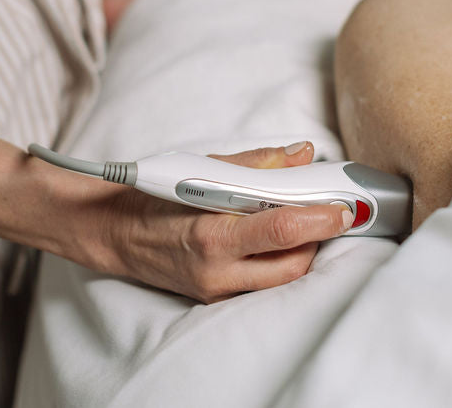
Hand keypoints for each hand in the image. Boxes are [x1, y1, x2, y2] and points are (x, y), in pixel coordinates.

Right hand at [62, 142, 353, 302]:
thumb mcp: (199, 168)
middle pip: (293, 263)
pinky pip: (261, 283)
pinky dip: (279, 261)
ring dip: (301, 251)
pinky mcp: (213, 296)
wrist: (106, 230)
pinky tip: (276, 237)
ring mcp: (215, 289)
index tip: (345, 206)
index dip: (321, 219)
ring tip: (303, 220)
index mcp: (211, 232)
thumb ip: (256, 164)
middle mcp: (216, 270)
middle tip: (327, 209)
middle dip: (318, 238)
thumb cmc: (148, 195)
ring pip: (282, 278)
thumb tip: (301, 154)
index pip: (282, 231)